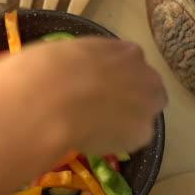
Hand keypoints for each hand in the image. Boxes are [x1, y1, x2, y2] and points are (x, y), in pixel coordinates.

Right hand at [0, 37, 166, 153]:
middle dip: (127, 100)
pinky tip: (92, 141)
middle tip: (99, 112)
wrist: (49, 101)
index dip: (112, 79)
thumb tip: (71, 72)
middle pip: (145, 90)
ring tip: (93, 130)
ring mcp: (148, 104)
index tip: (96, 88)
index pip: (128, 65)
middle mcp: (145, 74)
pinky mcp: (143, 132)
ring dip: (123, 122)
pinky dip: (114, 143)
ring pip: (140, 117)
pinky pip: (129, 140)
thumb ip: (82, 63)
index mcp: (125, 51)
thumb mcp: (65, 54)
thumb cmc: (45, 71)